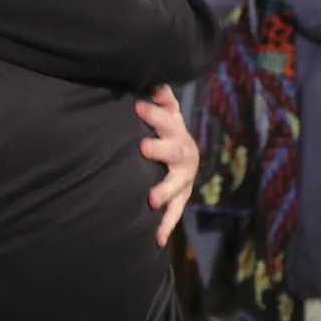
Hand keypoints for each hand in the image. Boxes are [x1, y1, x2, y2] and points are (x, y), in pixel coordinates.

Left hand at [136, 85, 197, 247]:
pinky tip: (157, 240)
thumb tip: (155, 80)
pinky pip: (174, 213)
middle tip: (143, 147)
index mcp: (176, 129)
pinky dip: (166, 226)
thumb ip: (161, 96)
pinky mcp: (180, 198)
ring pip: (177, 184)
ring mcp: (184, 178)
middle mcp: (184, 152)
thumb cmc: (165, 129)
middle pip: (175, 150)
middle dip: (160, 149)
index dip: (154, 111)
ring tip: (151, 199)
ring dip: (165, 190)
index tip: (136, 105)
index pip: (168, 116)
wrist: (184, 157)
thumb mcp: (166, 110)